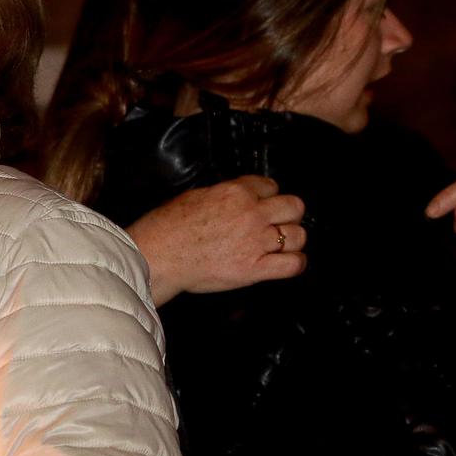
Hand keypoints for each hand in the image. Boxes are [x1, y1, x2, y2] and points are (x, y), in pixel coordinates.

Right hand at [125, 176, 305, 302]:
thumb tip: (236, 198)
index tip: (264, 204)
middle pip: (294, 206)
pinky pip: (293, 265)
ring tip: (282, 244)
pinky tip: (288, 262)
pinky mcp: (254, 269)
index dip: (268, 196)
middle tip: (279, 222)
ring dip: (292, 239)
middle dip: (288, 213)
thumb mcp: (196, 195)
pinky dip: (296, 263)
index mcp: (236, 192)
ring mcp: (255, 242)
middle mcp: (251, 214)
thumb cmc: (167, 227)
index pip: (271, 186)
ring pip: (298, 235)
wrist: (157, 256)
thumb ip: (224, 194)